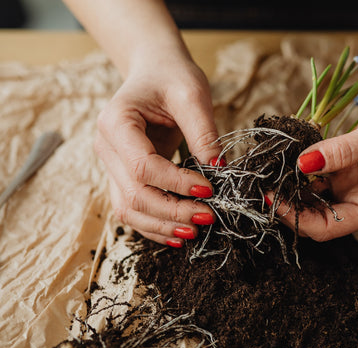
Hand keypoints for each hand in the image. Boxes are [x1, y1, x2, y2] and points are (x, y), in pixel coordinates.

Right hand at [95, 56, 220, 246]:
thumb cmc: (171, 77)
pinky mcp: (123, 176)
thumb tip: (218, 170)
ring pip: (128, 209)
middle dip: (172, 212)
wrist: (154, 72)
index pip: (143, 167)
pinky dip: (154, 224)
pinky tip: (178, 232)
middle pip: (134, 194)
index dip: (177, 184)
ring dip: (161, 225)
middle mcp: (106, 148)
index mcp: (116, 123)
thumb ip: (203, 132)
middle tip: (208, 217)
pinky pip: (133, 208)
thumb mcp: (191, 94)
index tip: (209, 189)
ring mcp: (111, 165)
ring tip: (194, 231)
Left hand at [273, 82, 357, 240]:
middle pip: (316, 216)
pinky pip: (317, 173)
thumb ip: (342, 151)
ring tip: (269, 171)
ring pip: (313, 195)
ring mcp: (353, 184)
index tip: (271, 198)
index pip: (328, 227)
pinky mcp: (346, 167)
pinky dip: (301, 167)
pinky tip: (285, 158)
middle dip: (289, 205)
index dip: (296, 218)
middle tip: (263, 184)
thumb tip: (303, 164)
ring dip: (292, 186)